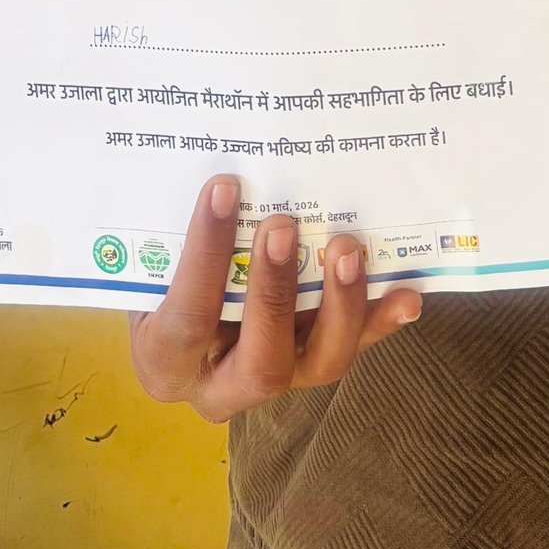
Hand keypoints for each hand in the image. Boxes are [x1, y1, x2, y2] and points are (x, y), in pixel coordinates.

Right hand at [130, 176, 420, 422]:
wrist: (175, 322)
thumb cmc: (155, 279)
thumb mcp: (141, 264)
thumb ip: (169, 232)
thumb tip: (209, 160)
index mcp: (165, 360)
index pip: (187, 318)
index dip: (206, 257)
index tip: (224, 187)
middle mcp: (220, 387)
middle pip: (261, 364)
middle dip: (277, 294)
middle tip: (283, 223)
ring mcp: (275, 379)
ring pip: (318, 364)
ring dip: (341, 306)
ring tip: (348, 248)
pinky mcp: (312, 365)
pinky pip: (352, 347)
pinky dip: (380, 320)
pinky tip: (407, 294)